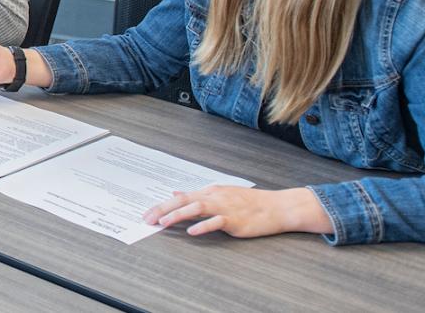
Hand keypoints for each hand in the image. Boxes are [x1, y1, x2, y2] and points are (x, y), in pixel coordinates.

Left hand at [143, 186, 331, 237]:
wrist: (277, 207)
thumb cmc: (249, 202)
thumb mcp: (221, 195)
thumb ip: (197, 196)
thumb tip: (175, 193)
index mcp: (210, 192)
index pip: (181, 197)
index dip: (162, 205)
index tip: (147, 214)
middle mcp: (214, 197)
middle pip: (184, 200)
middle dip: (163, 209)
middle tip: (147, 219)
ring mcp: (225, 207)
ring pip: (197, 207)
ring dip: (178, 215)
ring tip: (163, 223)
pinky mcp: (235, 219)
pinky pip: (217, 221)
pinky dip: (203, 226)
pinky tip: (192, 232)